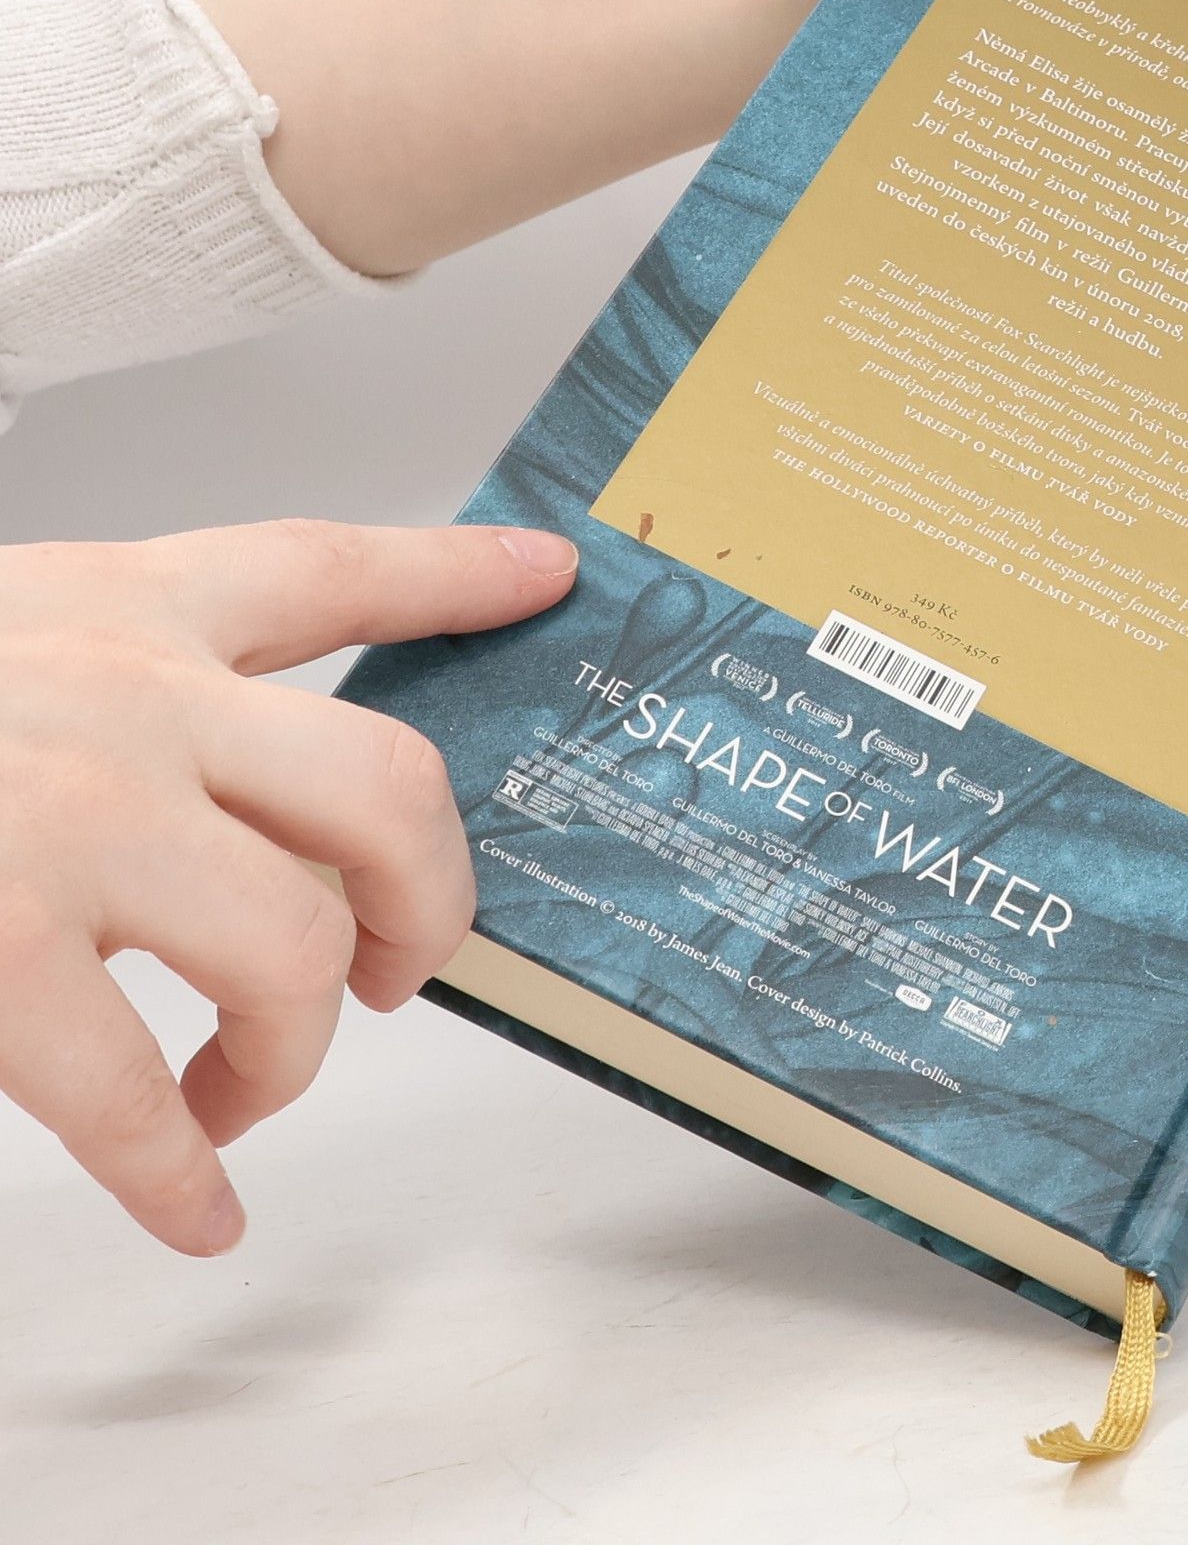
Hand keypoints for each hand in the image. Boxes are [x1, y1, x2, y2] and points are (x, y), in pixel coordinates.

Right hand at [0, 519, 576, 1254]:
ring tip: (260, 1083)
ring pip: (297, 942)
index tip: (549, 578)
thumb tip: (253, 785)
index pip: (328, 567)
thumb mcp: (5, 643)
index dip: (456, 573)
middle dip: (434, 890)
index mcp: (119, 610)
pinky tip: (200, 1204)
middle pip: (387, 783)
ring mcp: (66, 824)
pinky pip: (142, 1092)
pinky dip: (185, 1169)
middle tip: (411, 961)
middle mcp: (123, 698)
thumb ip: (130, 683)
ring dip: (298, 1045)